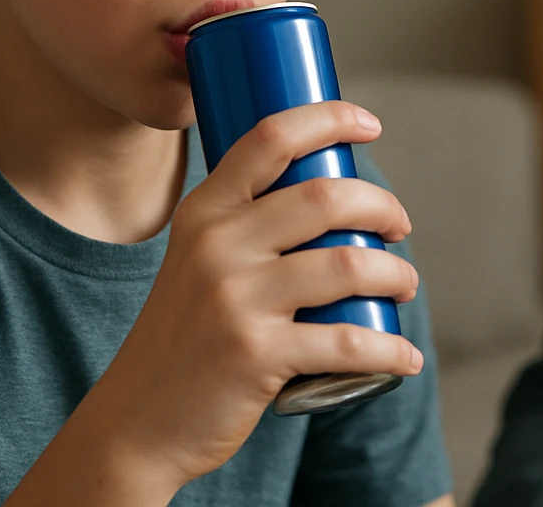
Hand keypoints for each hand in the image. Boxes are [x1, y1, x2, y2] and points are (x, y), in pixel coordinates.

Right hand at [82, 102, 421, 494]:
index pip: (270, 138)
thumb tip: (328, 197)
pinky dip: (390, 349)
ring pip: (348, 264)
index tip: (370, 125)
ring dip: (396, 273)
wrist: (137, 422)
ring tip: (404, 285)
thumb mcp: (195, 261)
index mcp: (203, 211)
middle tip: (398, 226)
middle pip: (325, 196)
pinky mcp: (255, 354)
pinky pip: (347, 342)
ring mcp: (235, 299)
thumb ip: (242, 227)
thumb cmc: (184, 337)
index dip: (329, 119)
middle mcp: (217, 245)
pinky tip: (405, 356)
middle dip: (381, 206)